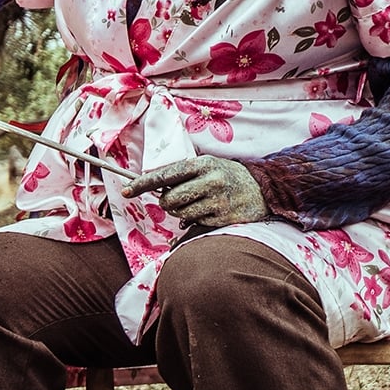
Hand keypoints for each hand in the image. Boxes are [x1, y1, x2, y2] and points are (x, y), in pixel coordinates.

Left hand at [122, 156, 266, 226]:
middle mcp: (210, 181)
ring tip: (195, 204)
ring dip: (180, 213)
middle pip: (169, 199)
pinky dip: (194, 221)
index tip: (125, 191)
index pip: (164, 175)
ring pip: (181, 214)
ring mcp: (218, 201)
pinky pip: (196, 224)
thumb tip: (154, 187)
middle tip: (174, 200)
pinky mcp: (224, 218)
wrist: (264, 189)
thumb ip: (183, 174)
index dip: (142, 184)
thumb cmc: (227, 176)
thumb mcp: (208, 166)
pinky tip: (207, 212)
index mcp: (202, 164)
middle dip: (166, 203)